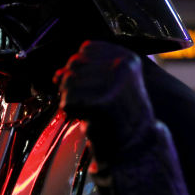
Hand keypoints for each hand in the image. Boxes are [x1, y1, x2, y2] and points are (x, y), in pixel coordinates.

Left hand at [55, 40, 155, 166]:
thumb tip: (58, 73)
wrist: (137, 146)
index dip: (81, 67)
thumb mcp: (111, 83)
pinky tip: (88, 118)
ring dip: (71, 99)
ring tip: (90, 111)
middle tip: (89, 101)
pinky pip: (68, 101)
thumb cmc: (120, 115)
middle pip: (74, 63)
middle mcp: (123, 67)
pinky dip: (72, 112)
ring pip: (67, 82)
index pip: (87, 48)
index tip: (91, 84)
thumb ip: (87, 70)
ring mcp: (114, 85)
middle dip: (72, 83)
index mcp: (128, 58)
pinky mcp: (102, 104)